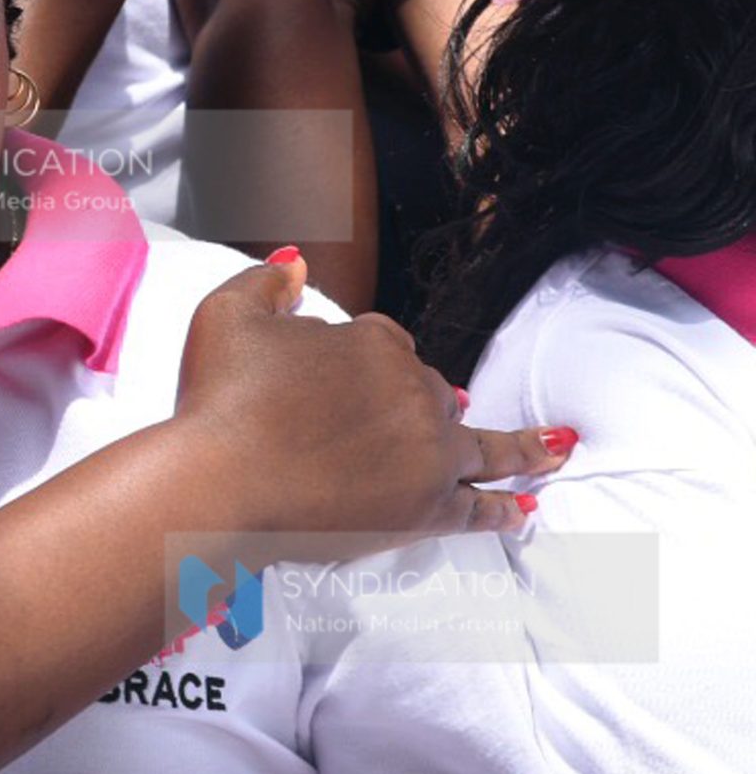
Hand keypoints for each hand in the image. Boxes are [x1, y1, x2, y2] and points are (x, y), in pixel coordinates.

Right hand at [171, 252, 574, 560]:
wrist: (217, 486)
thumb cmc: (218, 402)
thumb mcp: (227, 316)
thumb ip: (268, 281)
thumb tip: (297, 262)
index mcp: (374, 342)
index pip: (387, 343)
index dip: (358, 361)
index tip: (325, 382)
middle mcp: (414, 394)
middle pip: (431, 392)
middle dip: (413, 405)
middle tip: (376, 428)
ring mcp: (427, 456)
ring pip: (484, 447)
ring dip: (523, 448)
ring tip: (555, 450)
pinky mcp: (424, 511)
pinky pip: (478, 509)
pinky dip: (504, 508)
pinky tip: (525, 508)